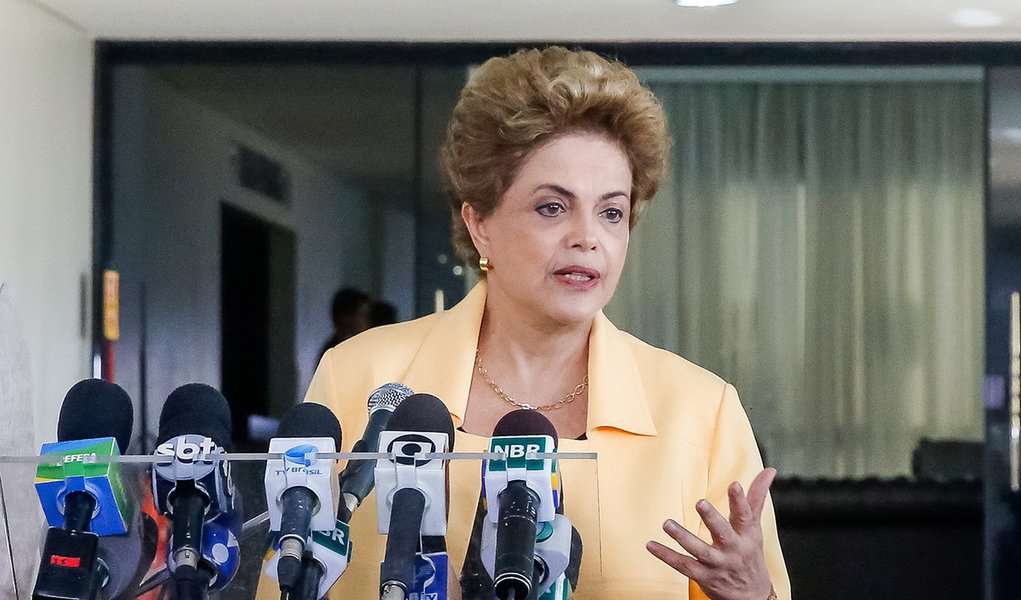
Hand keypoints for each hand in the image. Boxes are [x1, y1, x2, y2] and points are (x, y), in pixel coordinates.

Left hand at [646, 467, 775, 599]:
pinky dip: (666, 556)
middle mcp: (733, 549)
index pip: (745, 516)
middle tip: (700, 502)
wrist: (752, 596)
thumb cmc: (750, 553)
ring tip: (667, 524)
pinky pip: (683, 566)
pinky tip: (651, 545)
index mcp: (746, 534)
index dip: (740, 500)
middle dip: (712, 519)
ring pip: (700, 551)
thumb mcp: (756, 527)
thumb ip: (757, 497)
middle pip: (722, 533)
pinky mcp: (704, 576)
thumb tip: (770, 470)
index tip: (734, 484)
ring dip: (683, 537)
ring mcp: (718, 564)